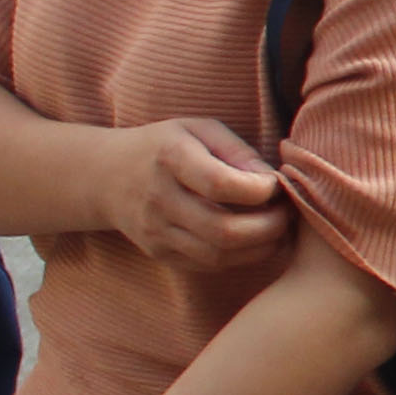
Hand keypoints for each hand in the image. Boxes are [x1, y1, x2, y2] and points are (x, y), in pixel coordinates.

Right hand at [115, 117, 295, 275]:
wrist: (106, 177)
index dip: (260, 189)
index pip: (220, 184)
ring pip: (218, 255)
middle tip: (289, 214)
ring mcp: (156, 232)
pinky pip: (208, 265)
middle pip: (223, 230)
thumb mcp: (198, 129)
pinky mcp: (160, 253)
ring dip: (261, 248)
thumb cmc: (165, 146)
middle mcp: (159, 199)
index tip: (277, 184)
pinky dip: (241, 258)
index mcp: (169, 158)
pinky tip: (258, 242)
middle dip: (270, 226)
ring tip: (281, 230)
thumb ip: (236, 150)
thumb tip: (271, 179)